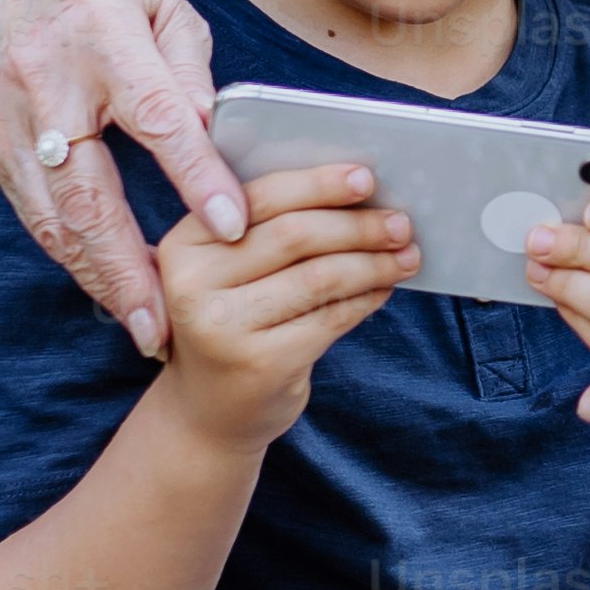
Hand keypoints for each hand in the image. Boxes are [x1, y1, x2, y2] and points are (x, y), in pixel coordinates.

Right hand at [0, 0, 253, 353]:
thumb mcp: (170, 9)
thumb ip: (192, 76)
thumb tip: (217, 142)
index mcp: (101, 31)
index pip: (155, 114)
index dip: (194, 174)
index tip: (233, 227)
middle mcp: (43, 75)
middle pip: (85, 186)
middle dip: (125, 264)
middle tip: (163, 325)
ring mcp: (7, 112)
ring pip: (50, 213)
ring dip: (95, 277)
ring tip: (142, 327)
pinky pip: (32, 211)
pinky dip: (70, 255)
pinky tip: (106, 289)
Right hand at [149, 164, 416, 444]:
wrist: (210, 412)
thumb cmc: (233, 324)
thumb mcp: (229, 273)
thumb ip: (271, 230)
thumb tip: (358, 192)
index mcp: (183, 244)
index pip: (260, 198)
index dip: (319, 184)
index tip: (365, 178)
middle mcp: (191, 284)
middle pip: (295, 235)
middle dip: (357, 225)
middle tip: (400, 222)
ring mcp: (223, 327)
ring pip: (320, 276)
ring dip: (373, 263)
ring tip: (406, 255)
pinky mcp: (260, 363)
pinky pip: (331, 318)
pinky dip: (366, 298)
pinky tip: (384, 289)